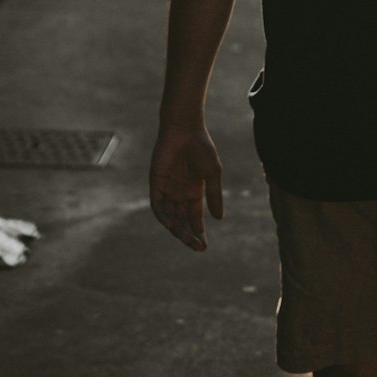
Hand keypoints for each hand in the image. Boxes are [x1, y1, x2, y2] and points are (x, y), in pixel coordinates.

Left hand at [149, 124, 223, 250]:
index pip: (194, 217)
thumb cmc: (201, 147)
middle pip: (182, 220)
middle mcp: (179, 193)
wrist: (185, 128)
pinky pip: (158, 205)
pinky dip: (164, 217)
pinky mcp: (156, 183)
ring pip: (170, 216)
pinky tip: (172, 225)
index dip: (199, 232)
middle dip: (189, 235)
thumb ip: (214, 195)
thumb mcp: (212, 173)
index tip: (204, 246)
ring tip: (187, 239)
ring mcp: (167, 189)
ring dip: (177, 229)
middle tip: (197, 247)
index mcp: (194, 191)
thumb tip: (219, 218)